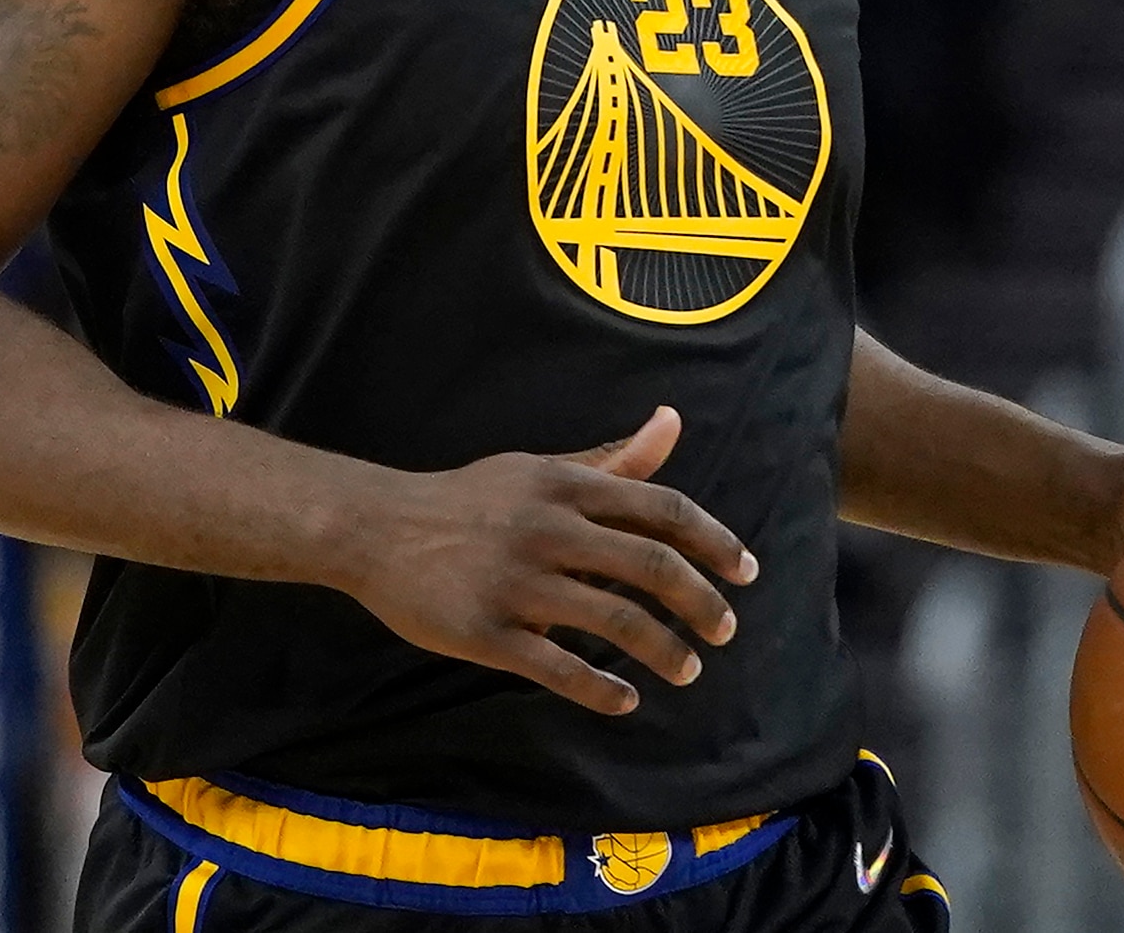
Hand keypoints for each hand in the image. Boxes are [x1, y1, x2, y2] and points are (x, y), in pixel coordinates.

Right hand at [343, 406, 756, 716]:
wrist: (376, 528)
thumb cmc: (469, 499)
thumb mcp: (539, 468)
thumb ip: (610, 459)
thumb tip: (672, 423)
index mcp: (565, 485)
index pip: (662, 509)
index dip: (714, 542)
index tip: (746, 572)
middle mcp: (548, 528)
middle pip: (650, 565)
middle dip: (701, 602)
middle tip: (724, 631)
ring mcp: (517, 583)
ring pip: (615, 621)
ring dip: (663, 651)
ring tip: (686, 670)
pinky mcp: (486, 632)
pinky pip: (559, 667)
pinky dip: (601, 689)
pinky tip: (625, 700)